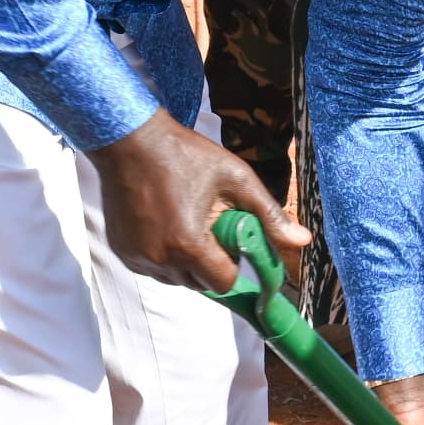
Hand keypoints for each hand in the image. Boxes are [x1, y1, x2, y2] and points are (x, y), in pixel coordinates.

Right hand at [88, 110, 307, 290]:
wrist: (131, 140)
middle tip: (210, 226)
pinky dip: (164, 255)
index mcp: (189, 245)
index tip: (233, 243)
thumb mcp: (235, 179)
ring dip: (187, 262)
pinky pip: (153, 268)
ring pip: (175, 278)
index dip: (234, 266)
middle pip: (200, 284)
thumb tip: (303, 240)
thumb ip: (269, 215)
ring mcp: (136, 257)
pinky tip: (166, 224)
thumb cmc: (185, 155)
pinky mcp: (121, 251)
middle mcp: (160, 259)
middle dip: (211, 263)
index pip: (224, 284)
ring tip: (187, 222)